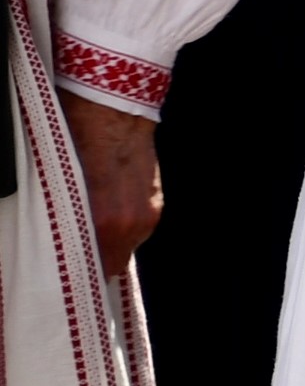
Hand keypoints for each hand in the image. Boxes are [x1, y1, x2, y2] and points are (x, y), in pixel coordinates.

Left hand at [60, 95, 159, 276]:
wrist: (112, 116)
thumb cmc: (81, 150)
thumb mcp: (68, 197)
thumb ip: (76, 229)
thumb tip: (75, 246)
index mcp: (106, 226)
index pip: (100, 269)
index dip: (86, 267)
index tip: (75, 263)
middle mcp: (131, 225)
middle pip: (114, 261)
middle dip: (99, 253)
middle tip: (80, 240)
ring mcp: (147, 214)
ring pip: (127, 244)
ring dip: (113, 237)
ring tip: (96, 217)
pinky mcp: (156, 201)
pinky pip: (137, 227)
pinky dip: (124, 222)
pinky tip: (111, 203)